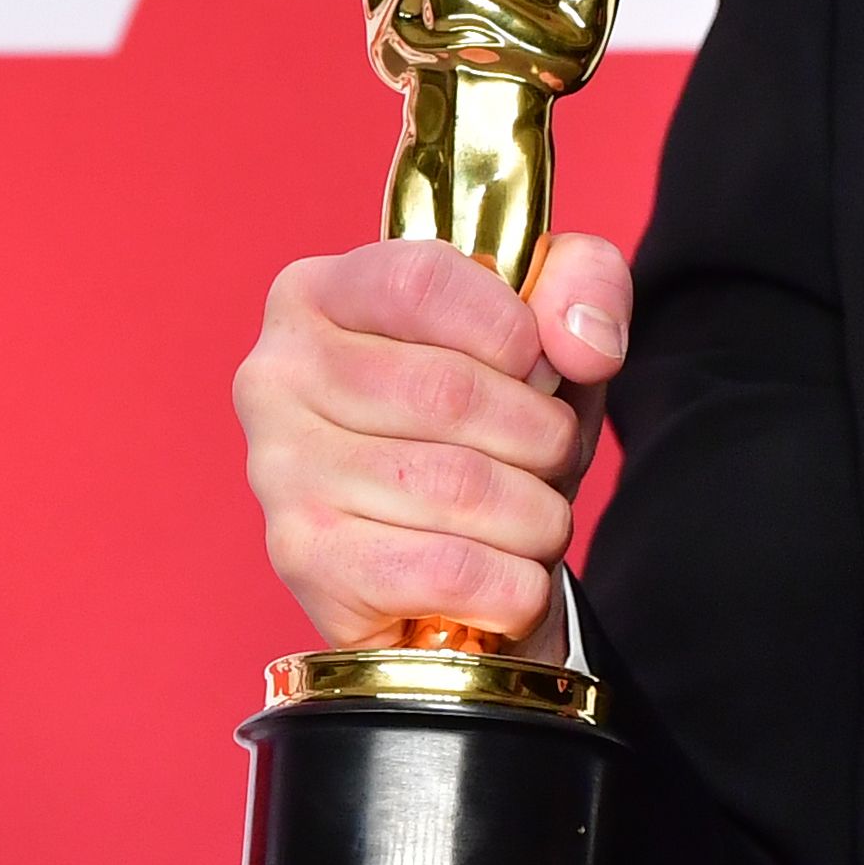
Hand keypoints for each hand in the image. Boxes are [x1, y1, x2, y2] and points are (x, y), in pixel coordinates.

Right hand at [233, 230, 631, 660]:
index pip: (420, 282)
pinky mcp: (307, 563)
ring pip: (460, 487)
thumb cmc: (494, 425)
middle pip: (449, 391)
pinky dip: (513, 582)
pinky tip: (508, 575)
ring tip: (533, 518)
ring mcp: (281, 472)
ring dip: (538, 515)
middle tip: (553, 457)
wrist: (449, 566)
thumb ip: (586, 284)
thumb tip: (583, 345)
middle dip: (544, 436)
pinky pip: (451, 569)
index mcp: (318, 294)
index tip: (542, 367)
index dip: (511, 329)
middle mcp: (276, 376)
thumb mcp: (552, 330)